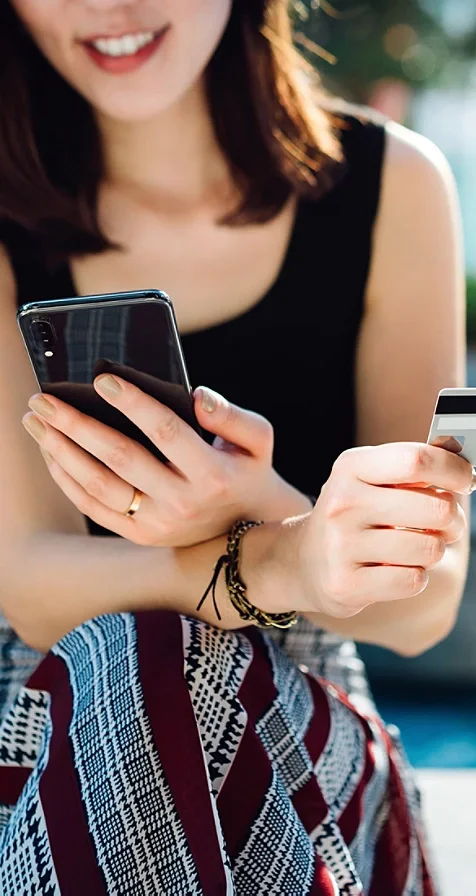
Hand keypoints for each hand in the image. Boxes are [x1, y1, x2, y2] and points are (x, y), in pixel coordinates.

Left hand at [22, 376, 288, 546]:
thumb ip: (233, 416)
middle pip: (120, 458)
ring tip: (35, 421)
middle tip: (43, 399)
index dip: (134, 404)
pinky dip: (68, 478)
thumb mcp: (258, 440)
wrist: (246, 530)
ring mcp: (157, 524)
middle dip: (77, 424)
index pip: (166, 431)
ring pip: (98, 485)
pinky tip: (51, 451)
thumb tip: (198, 396)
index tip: (102, 379)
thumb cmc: (246, 470)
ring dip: (61, 450)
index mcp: (212, 474)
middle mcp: (182, 502)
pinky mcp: (139, 535)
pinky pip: (93, 506)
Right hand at [293, 441, 472, 618]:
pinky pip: (413, 580)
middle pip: (435, 509)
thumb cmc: (352, 514)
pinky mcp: (345, 584)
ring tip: (416, 547)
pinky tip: (397, 570)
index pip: (417, 460)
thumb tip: (460, 460)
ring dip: (434, 551)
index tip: (466, 481)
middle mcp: (343, 503)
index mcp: (351, 467)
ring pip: (429, 548)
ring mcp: (341, 546)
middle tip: (447, 524)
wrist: (302, 560)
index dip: (454, 470)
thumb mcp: (369, 479)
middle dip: (453, 520)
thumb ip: (412, 467)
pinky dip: (416, 577)